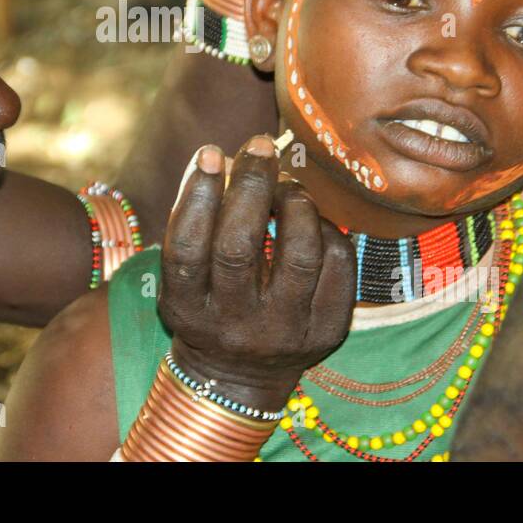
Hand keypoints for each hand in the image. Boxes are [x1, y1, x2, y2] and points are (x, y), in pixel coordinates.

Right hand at [159, 136, 354, 412]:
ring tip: (286, 183)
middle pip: (240, 248)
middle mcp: (234, 327)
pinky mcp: (327, 333)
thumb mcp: (186, 277)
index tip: (211, 152)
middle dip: (251, 186)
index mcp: (188, 310)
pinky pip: (336, 265)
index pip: (188, 250)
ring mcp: (285, 333)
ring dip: (294, 202)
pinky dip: (325, 228)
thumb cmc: (208, 303)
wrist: (240, 376)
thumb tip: (225, 158)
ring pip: (299, 255)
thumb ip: (197, 222)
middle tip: (258, 146)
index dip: (198, 196)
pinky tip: (309, 218)